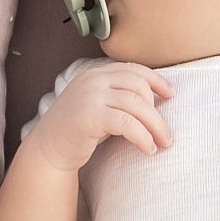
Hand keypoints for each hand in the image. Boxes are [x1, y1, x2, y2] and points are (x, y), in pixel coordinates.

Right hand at [30, 60, 174, 175]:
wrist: (48, 150)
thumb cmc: (77, 132)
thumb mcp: (98, 107)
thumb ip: (118, 98)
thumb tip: (154, 102)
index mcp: (95, 74)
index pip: (133, 69)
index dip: (156, 80)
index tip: (171, 94)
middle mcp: (93, 80)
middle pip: (139, 87)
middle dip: (157, 111)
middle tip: (167, 134)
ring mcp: (90, 96)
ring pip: (136, 104)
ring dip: (155, 126)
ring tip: (162, 143)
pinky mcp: (90, 116)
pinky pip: (127, 123)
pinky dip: (142, 136)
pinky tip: (148, 149)